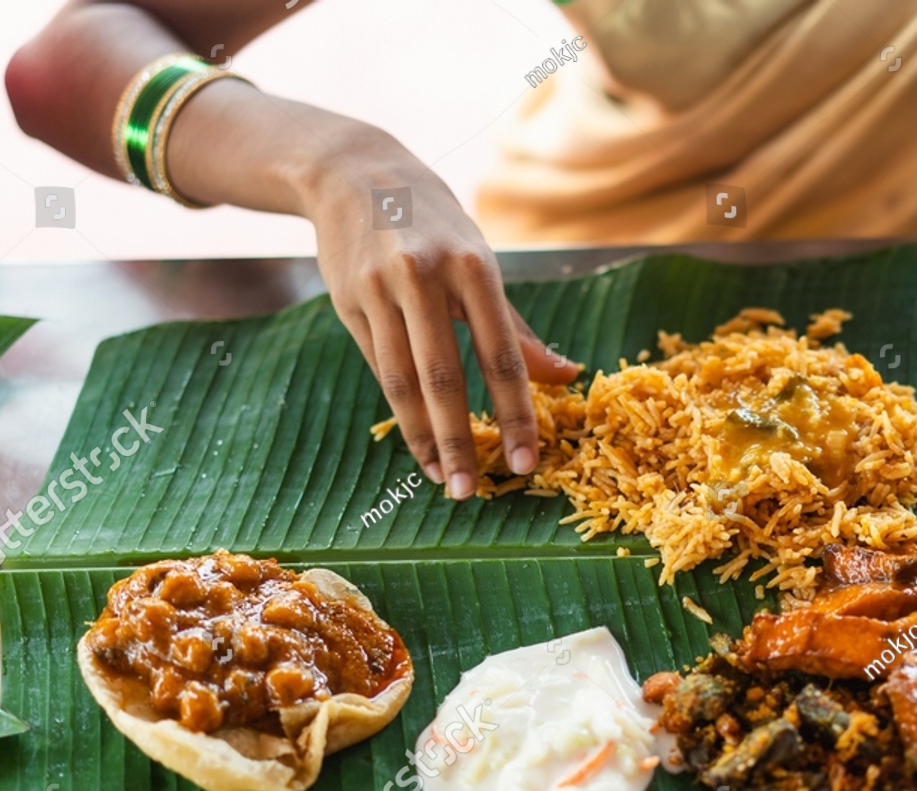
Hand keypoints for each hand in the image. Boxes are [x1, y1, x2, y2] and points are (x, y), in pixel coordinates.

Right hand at [303, 130, 576, 498]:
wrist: (354, 172)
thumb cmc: (437, 225)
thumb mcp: (481, 262)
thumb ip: (519, 328)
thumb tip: (567, 375)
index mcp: (474, 267)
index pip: (501, 354)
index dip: (514, 413)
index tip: (526, 460)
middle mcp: (426, 277)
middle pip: (445, 375)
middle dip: (461, 439)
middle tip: (474, 491)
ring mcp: (381, 290)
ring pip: (403, 380)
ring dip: (425, 438)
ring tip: (445, 480)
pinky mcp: (349, 301)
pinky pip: (378, 369)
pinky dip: (400, 412)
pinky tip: (419, 445)